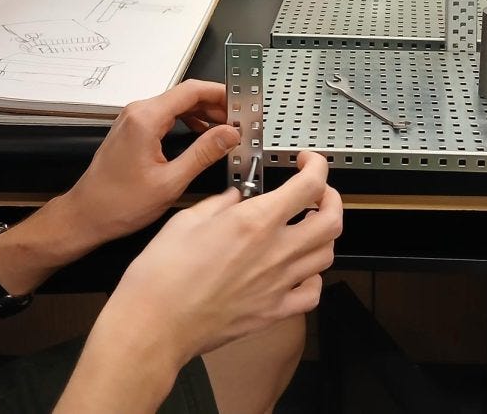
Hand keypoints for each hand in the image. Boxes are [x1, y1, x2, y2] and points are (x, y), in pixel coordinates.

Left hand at [52, 80, 240, 250]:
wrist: (86, 215)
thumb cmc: (120, 203)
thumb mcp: (171, 182)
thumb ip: (204, 153)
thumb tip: (229, 134)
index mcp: (146, 119)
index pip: (191, 90)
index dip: (220, 93)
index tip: (240, 103)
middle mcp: (137, 112)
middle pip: (185, 95)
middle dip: (214, 105)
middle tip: (238, 121)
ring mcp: (133, 119)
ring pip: (176, 105)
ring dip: (202, 114)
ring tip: (225, 129)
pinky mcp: (132, 130)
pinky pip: (165, 116)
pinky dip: (186, 121)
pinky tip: (201, 135)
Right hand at [99, 151, 341, 363]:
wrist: (154, 324)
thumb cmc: (162, 275)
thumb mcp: (187, 219)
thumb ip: (221, 203)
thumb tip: (235, 198)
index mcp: (255, 222)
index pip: (310, 185)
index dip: (317, 166)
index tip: (308, 162)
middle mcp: (274, 251)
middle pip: (332, 220)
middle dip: (331, 198)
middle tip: (317, 191)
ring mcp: (278, 284)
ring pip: (327, 254)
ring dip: (323, 235)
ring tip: (307, 226)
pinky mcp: (272, 311)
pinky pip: (312, 292)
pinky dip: (314, 277)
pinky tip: (300, 269)